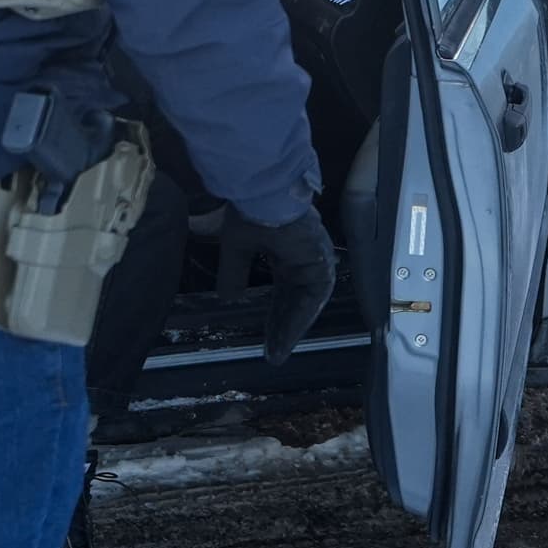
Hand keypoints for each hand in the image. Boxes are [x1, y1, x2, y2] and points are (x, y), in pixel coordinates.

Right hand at [216, 205, 337, 365]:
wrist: (264, 194)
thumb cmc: (250, 212)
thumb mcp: (236, 250)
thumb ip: (234, 275)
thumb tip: (227, 298)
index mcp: (287, 254)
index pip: (284, 293)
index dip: (275, 317)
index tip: (267, 340)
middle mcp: (303, 259)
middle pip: (294, 303)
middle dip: (282, 328)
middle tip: (272, 353)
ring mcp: (314, 260)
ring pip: (305, 304)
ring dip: (292, 328)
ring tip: (278, 351)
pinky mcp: (319, 262)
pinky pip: (314, 298)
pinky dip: (301, 317)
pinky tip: (289, 335)